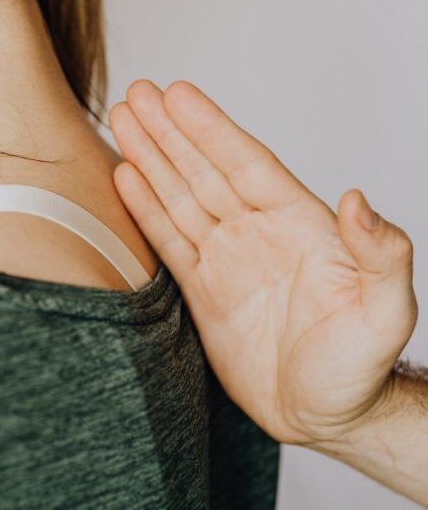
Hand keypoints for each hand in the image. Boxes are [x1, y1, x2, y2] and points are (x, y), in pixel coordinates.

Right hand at [109, 79, 418, 445]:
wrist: (322, 415)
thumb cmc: (358, 368)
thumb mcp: (386, 313)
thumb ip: (380, 254)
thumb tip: (357, 200)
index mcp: (299, 226)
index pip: (246, 164)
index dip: (211, 129)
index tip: (177, 96)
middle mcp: (257, 232)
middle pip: (204, 170)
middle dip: (169, 132)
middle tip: (136, 94)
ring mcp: (226, 259)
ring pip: (180, 197)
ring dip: (150, 159)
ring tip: (122, 122)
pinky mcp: (202, 290)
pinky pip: (168, 240)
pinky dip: (145, 209)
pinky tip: (126, 178)